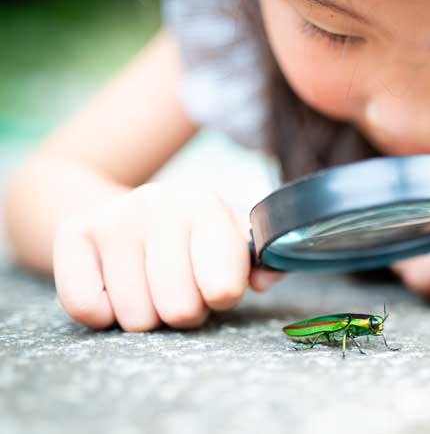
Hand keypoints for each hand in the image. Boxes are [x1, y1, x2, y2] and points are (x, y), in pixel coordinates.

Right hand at [53, 183, 281, 330]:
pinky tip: (116, 288)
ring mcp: (114, 218)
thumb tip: (266, 279)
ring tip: (150, 285)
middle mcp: (159, 204)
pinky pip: (88, 309)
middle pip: (179, 310)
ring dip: (146, 314)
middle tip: (180, 288)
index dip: (222, 298)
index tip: (217, 288)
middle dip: (184, 312)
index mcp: (206, 206)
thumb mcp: (230, 242)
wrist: (125, 212)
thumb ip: (260, 262)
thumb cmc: (189, 239)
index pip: (224, 288)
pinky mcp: (73, 235)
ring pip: (136, 317)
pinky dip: (104, 314)